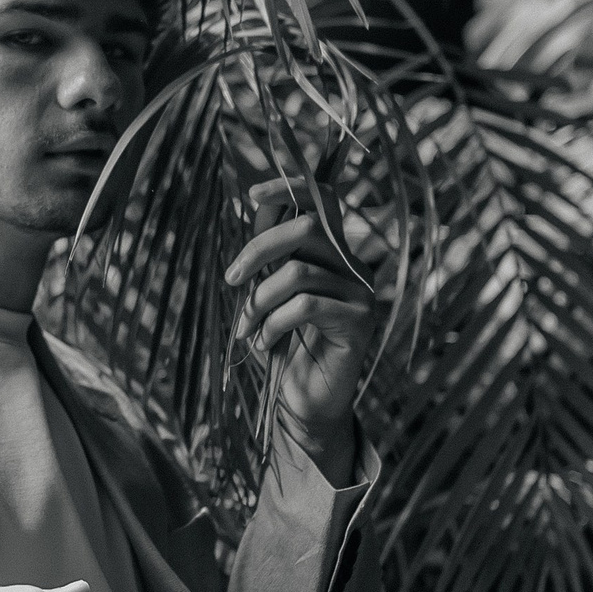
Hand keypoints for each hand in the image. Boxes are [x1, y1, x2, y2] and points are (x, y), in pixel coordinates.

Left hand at [225, 172, 375, 486]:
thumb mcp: (266, 293)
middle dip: (258, 249)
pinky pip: (306, 306)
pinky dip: (274, 324)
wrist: (305, 405)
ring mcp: (362, 292)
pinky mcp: (360, 321)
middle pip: (308, 226)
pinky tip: (264, 343)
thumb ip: (268, 254)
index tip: (249, 195)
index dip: (289, 186)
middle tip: (231, 280)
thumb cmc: (284, 346)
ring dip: (259, 300)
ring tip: (246, 328)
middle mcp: (352, 265)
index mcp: (331, 252)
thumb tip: (255, 204)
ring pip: (299, 272)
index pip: (323, 198)